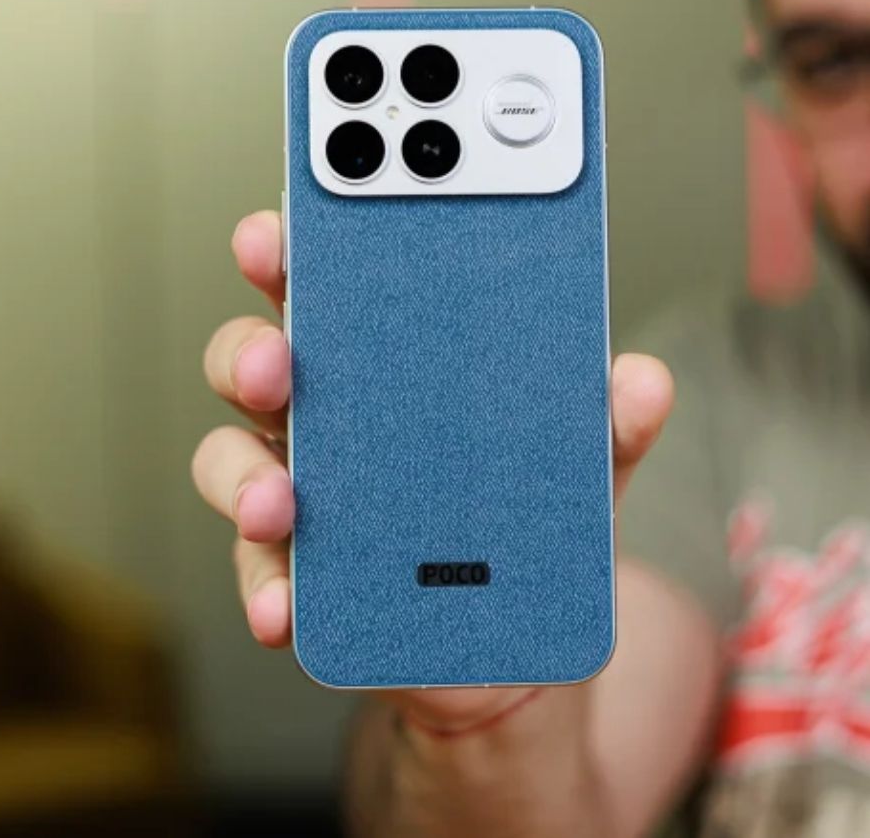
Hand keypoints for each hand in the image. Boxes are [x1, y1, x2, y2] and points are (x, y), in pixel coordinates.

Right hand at [192, 211, 674, 732]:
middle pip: (257, 359)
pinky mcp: (295, 571)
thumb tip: (643, 380)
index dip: (296, 252)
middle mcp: (329, 417)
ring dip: (242, 476)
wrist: (507, 642)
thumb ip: (606, 424)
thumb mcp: (578, 467)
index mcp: (389, 363)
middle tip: (279, 363)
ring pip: (231, 459)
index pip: (331, 289)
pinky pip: (257, 567)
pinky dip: (263, 583)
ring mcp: (302, 492)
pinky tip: (287, 605)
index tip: (282, 230)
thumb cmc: (525, 526)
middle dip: (250, 350)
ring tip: (281, 505)